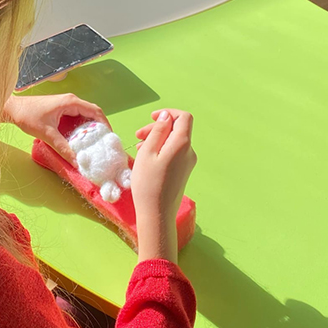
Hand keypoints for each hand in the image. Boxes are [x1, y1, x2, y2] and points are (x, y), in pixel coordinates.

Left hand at [3, 94, 108, 164]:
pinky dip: (81, 128)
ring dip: (90, 129)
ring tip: (93, 144)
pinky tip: (80, 140)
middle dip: (99, 128)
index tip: (109, 138)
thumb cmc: (27, 116)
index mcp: (71, 102)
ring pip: (85, 116)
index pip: (96, 111)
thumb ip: (62, 147)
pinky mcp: (60, 110)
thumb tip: (76, 161)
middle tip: (103, 144)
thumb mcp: (47, 134)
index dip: (105, 124)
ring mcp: (66, 105)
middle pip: (93, 113)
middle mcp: (71, 101)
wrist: (12, 108)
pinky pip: (76, 118)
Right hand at [132, 109, 196, 263]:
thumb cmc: (148, 182)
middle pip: (177, 129)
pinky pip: (173, 153)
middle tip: (138, 135)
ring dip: (157, 139)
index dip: (168, 113)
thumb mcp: (147, 152)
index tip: (152, 118)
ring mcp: (188, 163)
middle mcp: (189, 152)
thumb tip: (167, 116)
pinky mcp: (183, 172)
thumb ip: (158, 131)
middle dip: (158, 127)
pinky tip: (146, 158)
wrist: (156, 213)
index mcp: (182, 144)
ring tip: (139, 147)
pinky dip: (160, 150)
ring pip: (173, 141)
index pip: (183, 117)